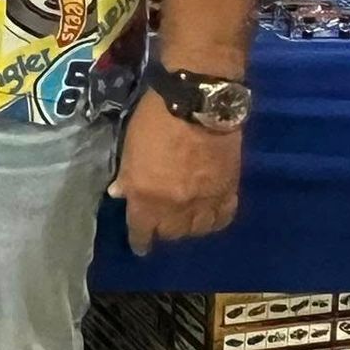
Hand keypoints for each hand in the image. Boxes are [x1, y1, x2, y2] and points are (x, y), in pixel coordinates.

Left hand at [110, 88, 241, 254]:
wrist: (198, 103)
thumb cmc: (154, 118)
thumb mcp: (130, 146)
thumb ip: (127, 175)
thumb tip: (121, 193)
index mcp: (145, 196)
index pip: (141, 230)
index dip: (140, 240)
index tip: (140, 246)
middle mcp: (175, 206)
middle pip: (171, 233)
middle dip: (163, 230)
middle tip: (160, 221)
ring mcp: (204, 201)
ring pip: (196, 230)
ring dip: (188, 226)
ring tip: (183, 219)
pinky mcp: (229, 191)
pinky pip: (222, 218)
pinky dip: (214, 219)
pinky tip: (209, 214)